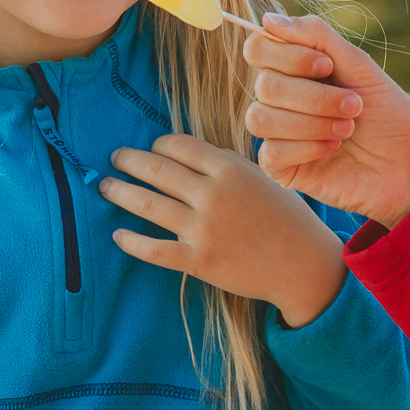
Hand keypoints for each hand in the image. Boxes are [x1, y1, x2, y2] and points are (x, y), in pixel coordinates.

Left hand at [99, 133, 347, 327]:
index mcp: (228, 169)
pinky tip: (118, 234)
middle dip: (128, 160)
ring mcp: (204, 229)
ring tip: (105, 187)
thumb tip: (186, 153)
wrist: (304, 264)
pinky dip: (132, 241)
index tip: (149, 149)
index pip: (177, 145)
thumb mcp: (262, 177)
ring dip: (119, 192)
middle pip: (155, 169)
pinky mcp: (199, 261)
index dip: (157, 145)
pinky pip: (155, 249)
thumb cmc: (285, 217)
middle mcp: (212, 195)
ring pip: (147, 204)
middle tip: (115, 158)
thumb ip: (225, 164)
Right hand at [242, 14, 409, 227]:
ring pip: (261, 118)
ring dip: (311, 122)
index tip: (326, 65)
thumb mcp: (359, 66)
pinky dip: (307, 147)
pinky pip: (270, 151)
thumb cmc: (389, 116)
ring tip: (348, 129)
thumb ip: (317, 37)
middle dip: (314, 95)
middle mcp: (283, 99)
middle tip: (355, 105)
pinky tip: (334, 149)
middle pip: (264, 84)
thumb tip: (269, 19)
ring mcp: (280, 134)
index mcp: (297, 70)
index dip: (287, 55)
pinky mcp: (283, 168)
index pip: (259, 48)